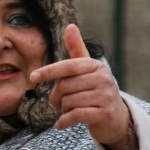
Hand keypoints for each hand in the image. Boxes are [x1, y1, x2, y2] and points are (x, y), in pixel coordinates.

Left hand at [30, 24, 136, 149]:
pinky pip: (75, 115)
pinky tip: (61, 124)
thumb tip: (70, 25)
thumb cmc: (95, 91)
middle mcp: (104, 79)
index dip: (49, 71)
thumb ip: (76, 49)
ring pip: (68, 102)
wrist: (116, 119)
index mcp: (96, 66)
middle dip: (55, 97)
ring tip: (67, 111)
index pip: (68, 66)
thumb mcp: (86, 70)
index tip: (33, 77)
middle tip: (58, 103)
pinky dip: (64, 121)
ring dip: (62, 110)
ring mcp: (106, 97)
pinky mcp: (105, 114)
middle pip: (65, 86)